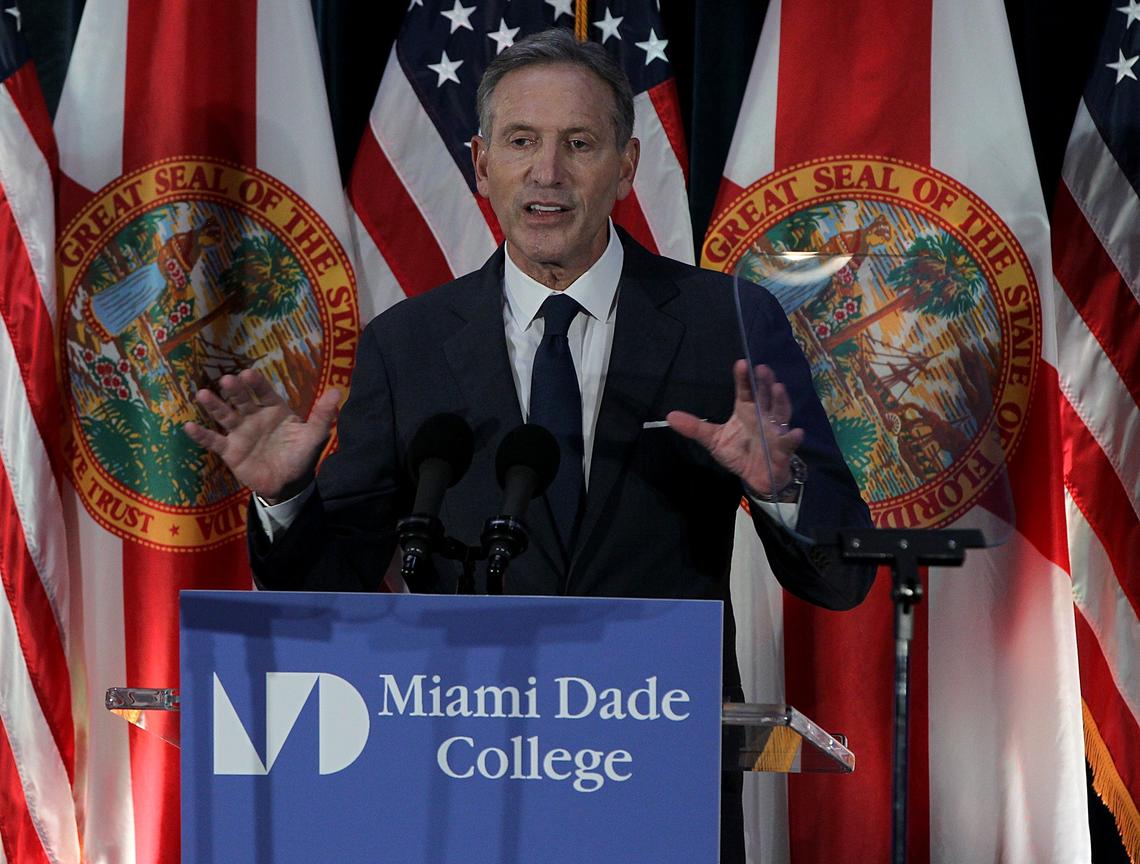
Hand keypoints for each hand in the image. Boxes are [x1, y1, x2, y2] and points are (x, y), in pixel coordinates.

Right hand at [183, 369, 340, 502]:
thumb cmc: (300, 456)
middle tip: (226, 380)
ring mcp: (240, 433)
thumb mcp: (314, 436)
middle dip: (234, 391)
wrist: (287, 485)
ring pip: (225, 416)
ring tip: (202, 394)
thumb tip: (338, 391)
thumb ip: (323, 415)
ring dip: (214, 406)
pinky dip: (201, 435)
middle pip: (242, 400)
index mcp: (275, 410)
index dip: (257, 384)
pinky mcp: (230, 450)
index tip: (248, 373)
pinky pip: (213, 441)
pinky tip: (188, 426)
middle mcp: (254, 417)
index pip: (265, 393)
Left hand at [667, 360, 803, 494]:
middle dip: (765, 383)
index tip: (742, 363)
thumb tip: (669, 416)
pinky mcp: (783, 449)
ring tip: (779, 388)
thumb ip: (695, 428)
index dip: (744, 378)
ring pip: (780, 413)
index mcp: (746, 410)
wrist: (755, 476)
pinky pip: (789, 442)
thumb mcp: (714, 440)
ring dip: (781, 401)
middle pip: (765, 396)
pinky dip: (793, 437)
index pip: (745, 390)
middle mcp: (763, 416)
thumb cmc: (738, 452)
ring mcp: (775, 430)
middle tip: (762, 369)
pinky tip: (796, 432)